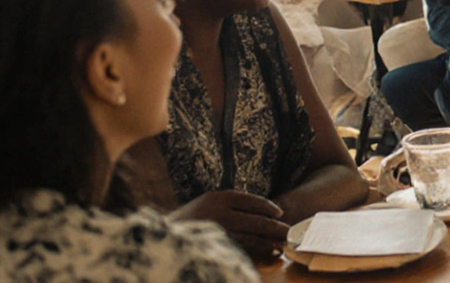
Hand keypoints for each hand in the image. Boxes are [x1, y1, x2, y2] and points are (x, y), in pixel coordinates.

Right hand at [172, 190, 288, 258]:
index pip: (250, 200)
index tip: (279, 213)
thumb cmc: (186, 222)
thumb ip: (227, 207)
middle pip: (255, 218)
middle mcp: (220, 210)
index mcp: (218, 197)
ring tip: (281, 244)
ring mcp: (218, 227)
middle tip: (288, 231)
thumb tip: (256, 215)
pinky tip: (267, 252)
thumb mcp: (206, 205)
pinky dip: (257, 249)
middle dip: (273, 226)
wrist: (161, 236)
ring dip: (268, 240)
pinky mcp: (217, 243)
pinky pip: (242, 247)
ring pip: (251, 234)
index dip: (267, 207)